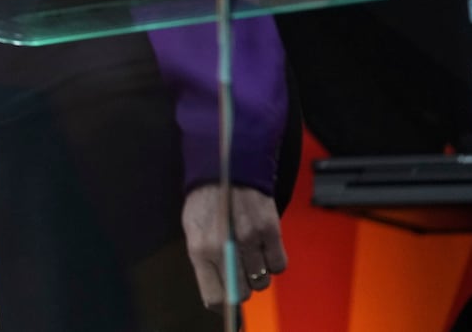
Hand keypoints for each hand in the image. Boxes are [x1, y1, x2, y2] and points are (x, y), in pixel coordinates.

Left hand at [181, 183, 286, 308]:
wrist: (226, 168)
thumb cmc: (206, 201)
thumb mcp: (192, 230)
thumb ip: (203, 260)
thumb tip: (217, 292)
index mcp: (199, 249)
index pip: (214, 297)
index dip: (222, 304)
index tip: (225, 299)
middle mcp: (223, 247)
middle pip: (241, 294)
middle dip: (241, 289)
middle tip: (239, 273)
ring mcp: (249, 239)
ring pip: (262, 282)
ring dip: (257, 275)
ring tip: (250, 256)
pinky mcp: (270, 230)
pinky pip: (279, 265)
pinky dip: (273, 263)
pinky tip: (264, 250)